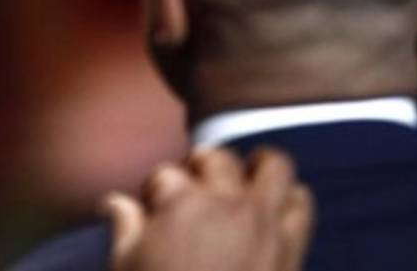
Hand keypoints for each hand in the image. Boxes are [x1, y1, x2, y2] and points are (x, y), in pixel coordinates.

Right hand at [105, 147, 315, 270]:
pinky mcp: (292, 247)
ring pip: (272, 164)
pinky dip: (288, 200)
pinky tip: (271, 212)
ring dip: (253, 169)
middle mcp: (226, 203)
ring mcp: (264, 222)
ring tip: (240, 184)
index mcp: (180, 204)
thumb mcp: (126, 269)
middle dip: (201, 167)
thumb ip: (125, 228)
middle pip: (217, 157)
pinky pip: (301, 203)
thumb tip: (115, 202)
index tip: (155, 209)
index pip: (166, 175)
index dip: (156, 193)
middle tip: (194, 190)